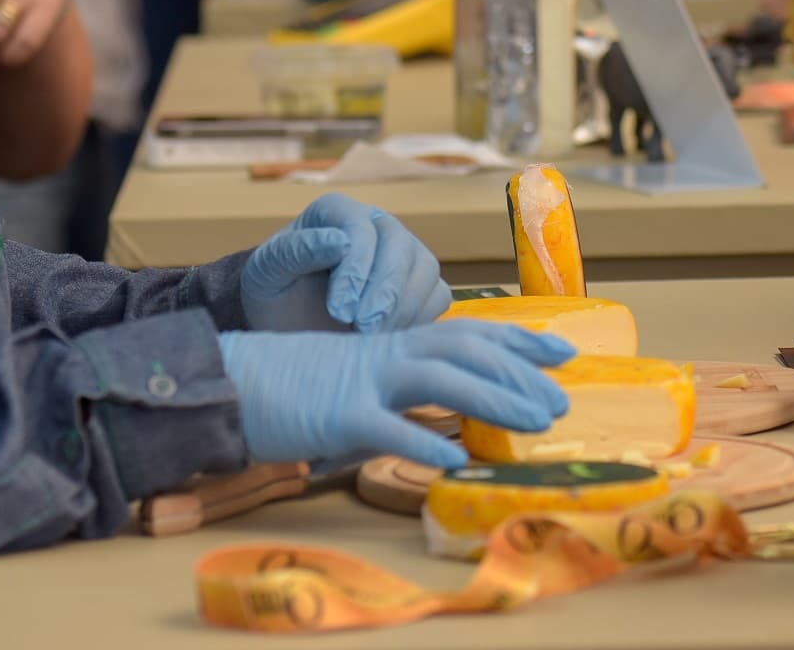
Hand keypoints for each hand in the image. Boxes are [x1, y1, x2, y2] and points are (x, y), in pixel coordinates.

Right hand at [218, 322, 573, 469]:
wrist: (230, 379)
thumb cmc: (294, 387)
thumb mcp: (359, 381)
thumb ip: (400, 394)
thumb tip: (446, 424)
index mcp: (394, 344)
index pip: (469, 333)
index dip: (518, 341)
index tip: (563, 351)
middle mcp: (387, 354)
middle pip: (466, 351)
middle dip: (520, 373)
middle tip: (563, 399)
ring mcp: (365, 381)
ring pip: (441, 379)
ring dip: (495, 399)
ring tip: (537, 422)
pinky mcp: (338, 413)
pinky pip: (387, 428)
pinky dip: (423, 440)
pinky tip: (456, 459)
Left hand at [242, 193, 453, 333]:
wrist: (288, 324)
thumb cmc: (275, 294)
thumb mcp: (268, 273)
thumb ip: (296, 252)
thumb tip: (341, 242)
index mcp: (337, 211)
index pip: (360, 228)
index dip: (356, 268)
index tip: (339, 310)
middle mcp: (376, 225)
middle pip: (400, 246)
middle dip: (384, 292)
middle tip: (362, 329)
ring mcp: (404, 253)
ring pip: (425, 270)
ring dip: (402, 308)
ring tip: (370, 339)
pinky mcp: (420, 284)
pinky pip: (437, 296)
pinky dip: (418, 319)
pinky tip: (386, 339)